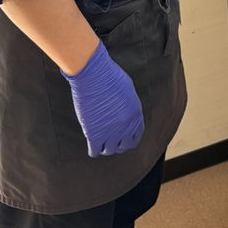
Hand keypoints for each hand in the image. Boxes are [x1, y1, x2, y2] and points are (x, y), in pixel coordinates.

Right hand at [62, 40, 144, 156]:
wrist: (94, 75)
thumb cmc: (109, 76)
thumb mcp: (128, 90)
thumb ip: (129, 105)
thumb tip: (123, 112)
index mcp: (136, 115)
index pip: (136, 136)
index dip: (128, 138)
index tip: (121, 137)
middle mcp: (125, 127)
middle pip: (123, 146)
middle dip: (117, 144)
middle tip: (109, 140)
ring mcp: (110, 132)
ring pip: (109, 151)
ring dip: (105, 147)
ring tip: (100, 141)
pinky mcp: (94, 134)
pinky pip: (95, 152)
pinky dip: (93, 150)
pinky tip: (91, 143)